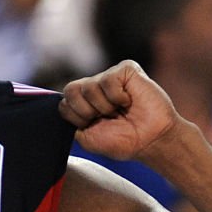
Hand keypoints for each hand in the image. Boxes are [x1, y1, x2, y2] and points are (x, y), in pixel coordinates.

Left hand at [60, 60, 180, 160]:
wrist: (151, 141)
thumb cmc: (123, 141)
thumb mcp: (88, 138)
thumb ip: (71, 121)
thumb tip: (59, 104)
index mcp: (83, 104)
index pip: (63, 104)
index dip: (77, 118)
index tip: (94, 126)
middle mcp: (94, 87)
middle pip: (70, 90)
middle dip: (85, 111)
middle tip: (105, 118)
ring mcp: (109, 77)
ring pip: (88, 87)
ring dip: (104, 106)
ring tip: (120, 110)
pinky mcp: (126, 70)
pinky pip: (108, 80)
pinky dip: (117, 97)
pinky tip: (129, 101)